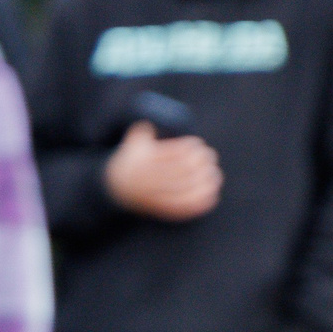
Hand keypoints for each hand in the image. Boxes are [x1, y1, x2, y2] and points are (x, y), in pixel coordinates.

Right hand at [103, 122, 220, 220]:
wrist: (117, 189)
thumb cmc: (132, 161)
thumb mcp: (134, 141)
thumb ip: (146, 129)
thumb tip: (155, 120)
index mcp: (145, 162)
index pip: (174, 153)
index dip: (190, 148)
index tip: (198, 144)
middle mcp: (151, 181)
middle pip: (184, 171)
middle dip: (201, 162)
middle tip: (210, 156)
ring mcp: (158, 197)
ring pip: (188, 190)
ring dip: (205, 181)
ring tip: (215, 173)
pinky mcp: (165, 210)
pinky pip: (186, 208)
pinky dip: (202, 201)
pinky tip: (212, 193)